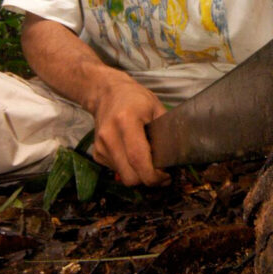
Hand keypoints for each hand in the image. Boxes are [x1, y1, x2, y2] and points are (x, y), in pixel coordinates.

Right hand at [90, 71, 169, 186]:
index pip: (138, 159)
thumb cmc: (135, 99)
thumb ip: (167, 132)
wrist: (106, 93)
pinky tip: (134, 155)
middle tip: (161, 173)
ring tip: (149, 162)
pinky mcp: (97, 154)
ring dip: (139, 175)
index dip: (154, 175)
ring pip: (124, 177)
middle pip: (130, 176)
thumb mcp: (156, 108)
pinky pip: (117, 171)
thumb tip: (176, 157)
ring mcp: (100, 146)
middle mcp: (109, 136)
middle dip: (148, 180)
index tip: (166, 176)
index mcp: (126, 121)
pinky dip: (129, 169)